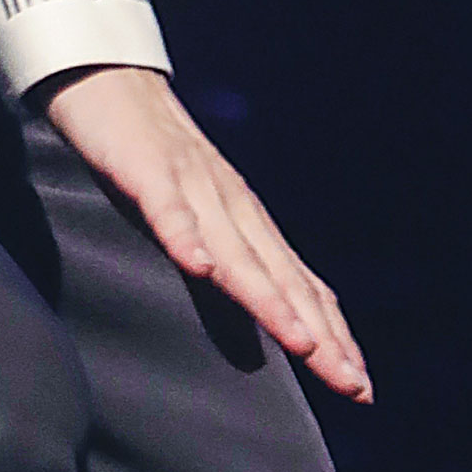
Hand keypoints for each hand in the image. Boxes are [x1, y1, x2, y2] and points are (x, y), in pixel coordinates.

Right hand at [37, 64, 369, 400]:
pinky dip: (185, 236)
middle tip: (352, 386)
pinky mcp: (148, 169)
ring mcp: (194, 186)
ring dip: (270, 298)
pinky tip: (198, 266)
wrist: (111, 82)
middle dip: (320, 334)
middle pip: (283, 278)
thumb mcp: (196, 226)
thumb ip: (227, 275)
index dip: (333, 338)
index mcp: (247, 224)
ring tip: (300, 342)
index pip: (301, 287)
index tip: (360, 389)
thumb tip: (256, 343)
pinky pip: (168, 207)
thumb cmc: (152, 160)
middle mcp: (233, 208)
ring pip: (237, 250)